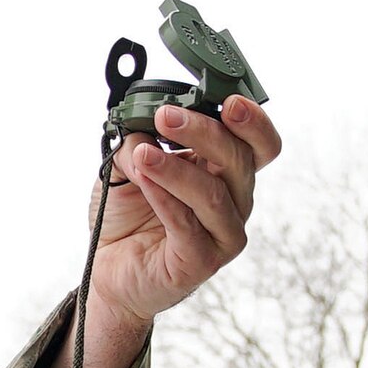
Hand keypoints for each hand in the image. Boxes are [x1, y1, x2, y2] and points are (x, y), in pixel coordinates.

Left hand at [90, 94, 282, 324]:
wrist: (108, 267)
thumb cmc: (128, 215)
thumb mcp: (126, 165)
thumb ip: (137, 142)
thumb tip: (142, 129)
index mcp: (225, 172)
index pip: (259, 144)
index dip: (253, 121)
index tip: (228, 100)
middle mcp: (233, 201)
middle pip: (239, 160)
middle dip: (204, 132)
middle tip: (167, 116)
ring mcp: (222, 234)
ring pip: (212, 193)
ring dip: (175, 168)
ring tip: (142, 154)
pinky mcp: (201, 261)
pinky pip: (187, 224)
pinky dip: (164, 197)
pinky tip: (143, 179)